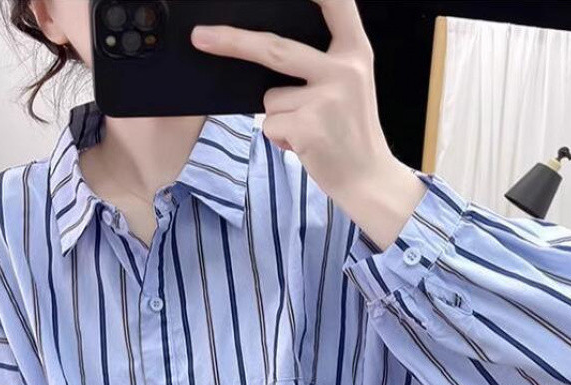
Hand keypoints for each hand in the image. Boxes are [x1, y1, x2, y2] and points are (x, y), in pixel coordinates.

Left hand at [190, 0, 396, 207]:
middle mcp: (345, 69)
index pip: (336, 2)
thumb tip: (265, 50)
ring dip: (278, 117)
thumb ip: (323, 61)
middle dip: (232, 42)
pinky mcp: (308, 127)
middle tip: (201, 37)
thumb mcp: (350, 86)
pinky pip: (270, 125)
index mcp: (356, 52)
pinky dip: (279, 138)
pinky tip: (305, 146)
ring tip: (308, 131)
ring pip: (270, 97)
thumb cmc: (350, 134)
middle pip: (275, 48)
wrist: (369, 180)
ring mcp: (327, 98)